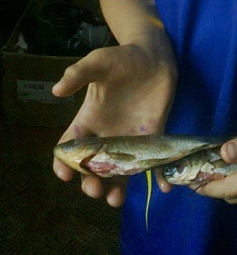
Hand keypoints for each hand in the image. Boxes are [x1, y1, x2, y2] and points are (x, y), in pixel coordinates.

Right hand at [52, 42, 176, 206]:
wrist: (153, 55)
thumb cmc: (122, 58)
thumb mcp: (98, 62)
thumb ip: (78, 73)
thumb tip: (56, 90)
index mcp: (89, 120)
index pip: (71, 147)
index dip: (64, 163)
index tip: (64, 174)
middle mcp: (107, 135)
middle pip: (94, 167)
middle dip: (91, 182)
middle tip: (95, 189)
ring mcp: (130, 139)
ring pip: (120, 172)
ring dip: (117, 189)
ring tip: (116, 200)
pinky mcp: (153, 137)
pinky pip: (154, 162)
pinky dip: (158, 177)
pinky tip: (163, 187)